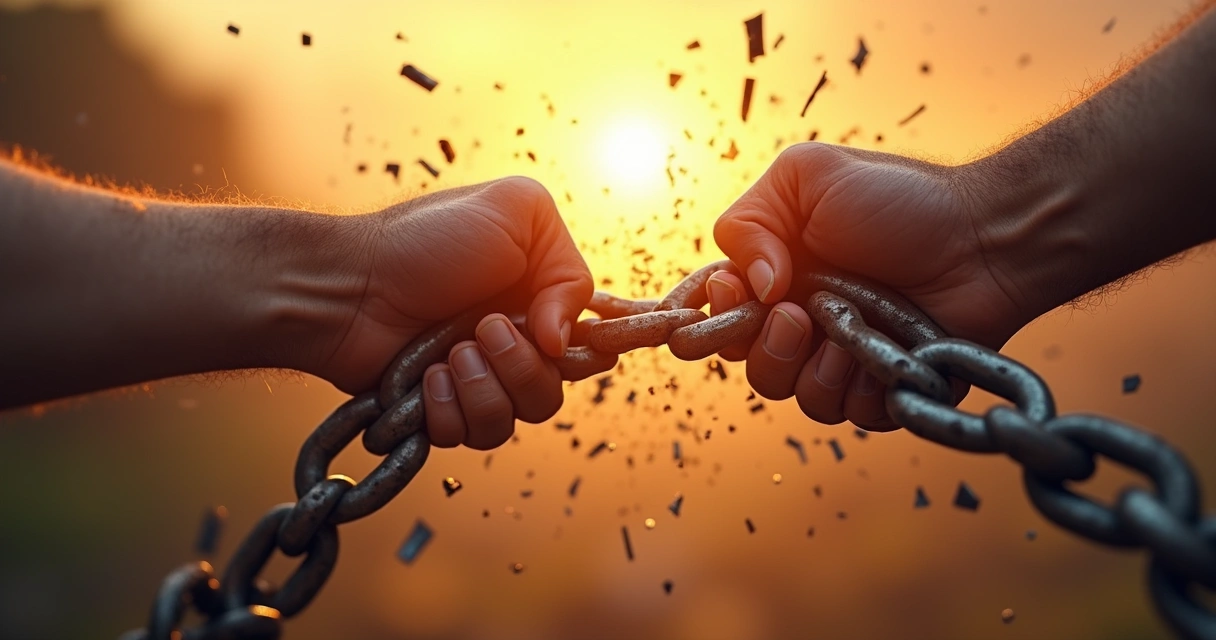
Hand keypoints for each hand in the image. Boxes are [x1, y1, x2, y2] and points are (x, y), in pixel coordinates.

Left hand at [312, 176, 607, 448]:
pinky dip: (449, 410)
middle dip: (520, 366)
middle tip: (482, 330)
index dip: (579, 350)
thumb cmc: (423, 240)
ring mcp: (474, 378)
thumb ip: (569, 272)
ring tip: (447, 356)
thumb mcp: (519, 212)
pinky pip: (468, 436)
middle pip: (553, 391)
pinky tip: (425, 379)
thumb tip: (561, 341)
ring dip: (483, 388)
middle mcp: (509, 341)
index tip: (549, 335)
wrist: (346, 284)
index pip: (586, 345)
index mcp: (536, 296)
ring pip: (515, 419)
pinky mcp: (439, 409)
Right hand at [708, 143, 1027, 428]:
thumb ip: (747, 223)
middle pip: (753, 366)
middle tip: (802, 314)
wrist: (985, 236)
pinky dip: (864, 387)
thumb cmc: (902, 200)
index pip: (722, 317)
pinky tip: (887, 350)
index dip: (719, 318)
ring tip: (855, 331)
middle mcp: (807, 322)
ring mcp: (846, 359)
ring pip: (799, 396)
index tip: (739, 296)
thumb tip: (751, 291)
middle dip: (770, 347)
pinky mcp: (886, 390)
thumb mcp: (806, 177)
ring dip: (819, 368)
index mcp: (779, 275)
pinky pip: (851, 416)